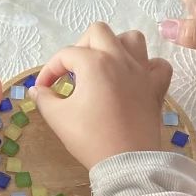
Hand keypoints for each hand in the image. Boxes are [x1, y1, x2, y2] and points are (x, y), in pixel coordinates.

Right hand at [30, 23, 171, 169]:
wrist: (127, 163)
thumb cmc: (91, 138)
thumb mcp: (58, 118)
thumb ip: (44, 98)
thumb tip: (36, 89)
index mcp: (94, 63)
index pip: (65, 55)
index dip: (49, 70)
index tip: (43, 89)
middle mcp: (120, 59)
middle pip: (98, 32)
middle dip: (81, 46)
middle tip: (74, 71)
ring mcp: (142, 72)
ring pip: (132, 39)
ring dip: (116, 46)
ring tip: (105, 66)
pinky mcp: (157, 88)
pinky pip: (158, 65)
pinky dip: (148, 67)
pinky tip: (136, 78)